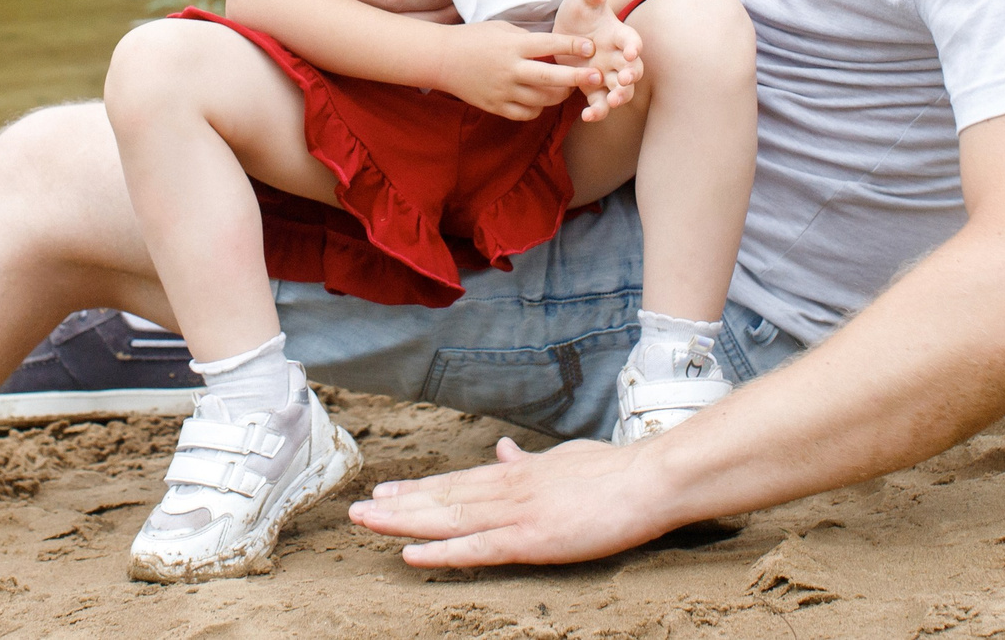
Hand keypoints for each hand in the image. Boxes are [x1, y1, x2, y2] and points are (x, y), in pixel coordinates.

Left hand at [348, 435, 680, 566]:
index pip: (457, 481)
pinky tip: (410, 553)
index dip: (419, 487)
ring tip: (367, 520)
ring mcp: (516, 513)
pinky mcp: (531, 538)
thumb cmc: (613, 471)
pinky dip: (441, 550)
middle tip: (357, 507)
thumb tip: (504, 450)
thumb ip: (530, 460)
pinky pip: (476, 548)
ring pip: (448, 518)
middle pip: (442, 497)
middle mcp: (507, 489)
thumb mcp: (563, 458)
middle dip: (398, 504)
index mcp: (517, 474)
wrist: (646, 479)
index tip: (387, 489)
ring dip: (404, 520)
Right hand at [432, 21, 596, 120]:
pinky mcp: (496, 106)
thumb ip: (527, 38)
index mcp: (512, 46)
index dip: (572, 45)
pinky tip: (542, 100)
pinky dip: (538, 108)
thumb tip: (553, 46)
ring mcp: (503, 91)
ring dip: (560, 95)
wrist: (441, 59)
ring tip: (569, 88)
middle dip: (577, 77)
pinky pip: (526, 113)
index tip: (589, 46)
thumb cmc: (473, 38)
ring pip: (542, 99)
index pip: (549, 45)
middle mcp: (510, 70)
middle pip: (551, 78)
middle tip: (596, 75)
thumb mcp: (501, 28)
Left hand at [552, 0, 643, 121]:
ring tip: (611, 101)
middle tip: (624, 80)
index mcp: (618, 34)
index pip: (632, 40)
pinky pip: (600, 103)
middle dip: (631, 76)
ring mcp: (607, 73)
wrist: (566, 26)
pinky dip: (597, 111)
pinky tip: (586, 116)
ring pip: (621, 90)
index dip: (634, 46)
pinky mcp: (593, 87)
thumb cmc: (580, 9)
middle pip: (633, 70)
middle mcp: (617, 56)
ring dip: (619, 97)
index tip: (632, 52)